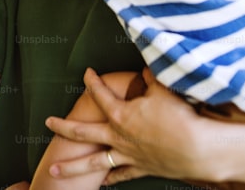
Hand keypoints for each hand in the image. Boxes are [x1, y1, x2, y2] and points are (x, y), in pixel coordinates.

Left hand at [45, 68, 209, 183]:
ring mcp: (128, 155)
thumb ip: (150, 77)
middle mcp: (118, 136)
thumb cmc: (180, 117)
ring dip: (72, 167)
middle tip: (47, 123)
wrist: (198, 150)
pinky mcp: (141, 169)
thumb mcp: (163, 89)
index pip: (100, 94)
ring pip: (93, 162)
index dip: (91, 81)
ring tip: (53, 171)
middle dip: (62, 127)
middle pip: (82, 132)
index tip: (86, 73)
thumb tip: (145, 67)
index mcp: (121, 114)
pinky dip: (110, 178)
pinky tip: (102, 182)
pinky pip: (121, 174)